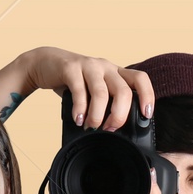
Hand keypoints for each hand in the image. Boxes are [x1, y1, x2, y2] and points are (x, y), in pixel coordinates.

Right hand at [18, 47, 153, 128]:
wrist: (45, 63)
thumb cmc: (74, 81)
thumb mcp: (94, 89)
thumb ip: (106, 103)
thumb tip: (115, 129)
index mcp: (116, 72)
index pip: (140, 79)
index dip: (147, 96)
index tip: (146, 115)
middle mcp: (106, 67)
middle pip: (123, 91)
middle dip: (119, 115)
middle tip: (110, 129)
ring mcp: (89, 66)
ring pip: (101, 93)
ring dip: (97, 116)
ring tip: (91, 127)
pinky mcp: (71, 68)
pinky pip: (80, 90)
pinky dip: (80, 109)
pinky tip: (78, 120)